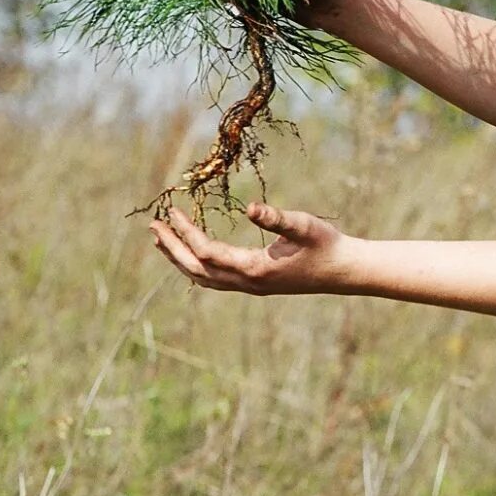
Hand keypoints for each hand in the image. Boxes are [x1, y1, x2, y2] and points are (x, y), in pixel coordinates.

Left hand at [149, 202, 354, 295]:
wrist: (343, 271)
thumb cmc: (325, 244)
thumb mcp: (303, 225)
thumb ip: (277, 218)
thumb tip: (252, 208)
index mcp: (255, 268)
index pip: (208, 252)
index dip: (186, 233)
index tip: (171, 212)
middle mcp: (247, 283)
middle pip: (197, 269)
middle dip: (173, 248)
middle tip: (153, 227)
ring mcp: (251, 287)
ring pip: (204, 278)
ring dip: (181, 259)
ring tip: (163, 241)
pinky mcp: (256, 285)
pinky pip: (216, 280)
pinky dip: (197, 268)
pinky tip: (193, 256)